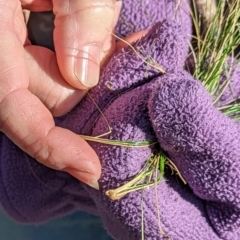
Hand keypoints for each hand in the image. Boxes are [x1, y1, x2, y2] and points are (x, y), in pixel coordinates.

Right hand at [0, 0, 120, 187]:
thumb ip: (81, 13)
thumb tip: (85, 75)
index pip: (15, 113)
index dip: (53, 147)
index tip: (91, 171)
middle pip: (43, 99)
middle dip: (85, 95)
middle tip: (127, 81)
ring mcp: (7, 48)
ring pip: (51, 83)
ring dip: (88, 72)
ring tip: (123, 50)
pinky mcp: (20, 43)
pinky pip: (53, 64)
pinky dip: (81, 59)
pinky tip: (105, 46)